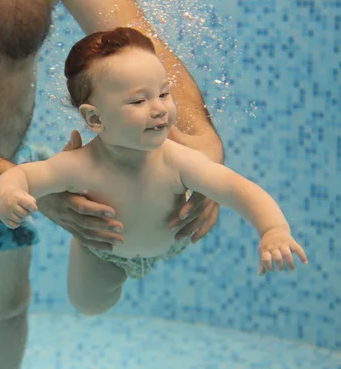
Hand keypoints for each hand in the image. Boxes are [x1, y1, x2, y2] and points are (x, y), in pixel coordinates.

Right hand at [0, 187, 37, 228]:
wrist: (2, 194)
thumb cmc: (16, 195)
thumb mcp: (24, 194)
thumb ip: (31, 201)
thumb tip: (33, 210)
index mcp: (17, 197)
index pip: (29, 205)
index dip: (34, 208)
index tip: (33, 208)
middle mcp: (10, 205)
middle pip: (25, 214)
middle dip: (26, 212)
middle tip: (23, 208)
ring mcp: (6, 212)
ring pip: (19, 220)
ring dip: (21, 217)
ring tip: (19, 212)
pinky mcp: (2, 218)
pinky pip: (13, 226)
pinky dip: (16, 223)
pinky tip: (16, 218)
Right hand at [37, 130, 124, 250]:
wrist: (29, 194)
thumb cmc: (48, 175)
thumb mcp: (56, 163)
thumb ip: (69, 150)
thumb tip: (76, 133)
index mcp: (63, 197)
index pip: (81, 206)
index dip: (96, 209)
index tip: (113, 211)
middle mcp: (64, 213)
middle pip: (85, 223)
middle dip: (104, 226)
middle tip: (121, 228)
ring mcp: (66, 222)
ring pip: (85, 233)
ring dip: (103, 238)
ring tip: (121, 240)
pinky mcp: (68, 228)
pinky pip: (82, 239)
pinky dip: (96, 245)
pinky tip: (110, 249)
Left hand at [167, 127, 222, 242]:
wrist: (207, 147)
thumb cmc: (187, 145)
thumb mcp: (181, 139)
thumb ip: (171, 136)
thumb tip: (157, 130)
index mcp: (204, 173)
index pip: (201, 193)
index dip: (190, 205)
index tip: (178, 216)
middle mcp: (211, 184)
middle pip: (204, 208)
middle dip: (189, 221)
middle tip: (171, 230)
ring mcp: (214, 193)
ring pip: (207, 215)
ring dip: (193, 228)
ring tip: (177, 239)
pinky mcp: (212, 201)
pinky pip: (211, 218)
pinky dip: (202, 229)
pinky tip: (192, 240)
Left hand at [257, 228, 308, 275]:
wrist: (272, 229)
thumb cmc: (267, 244)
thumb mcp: (262, 252)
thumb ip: (262, 263)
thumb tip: (260, 275)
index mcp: (266, 250)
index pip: (266, 259)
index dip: (268, 266)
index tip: (271, 269)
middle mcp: (274, 247)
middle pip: (277, 257)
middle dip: (280, 265)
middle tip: (281, 269)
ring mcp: (282, 244)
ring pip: (287, 254)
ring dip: (290, 263)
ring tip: (291, 268)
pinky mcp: (291, 241)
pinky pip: (297, 248)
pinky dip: (302, 255)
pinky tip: (305, 262)